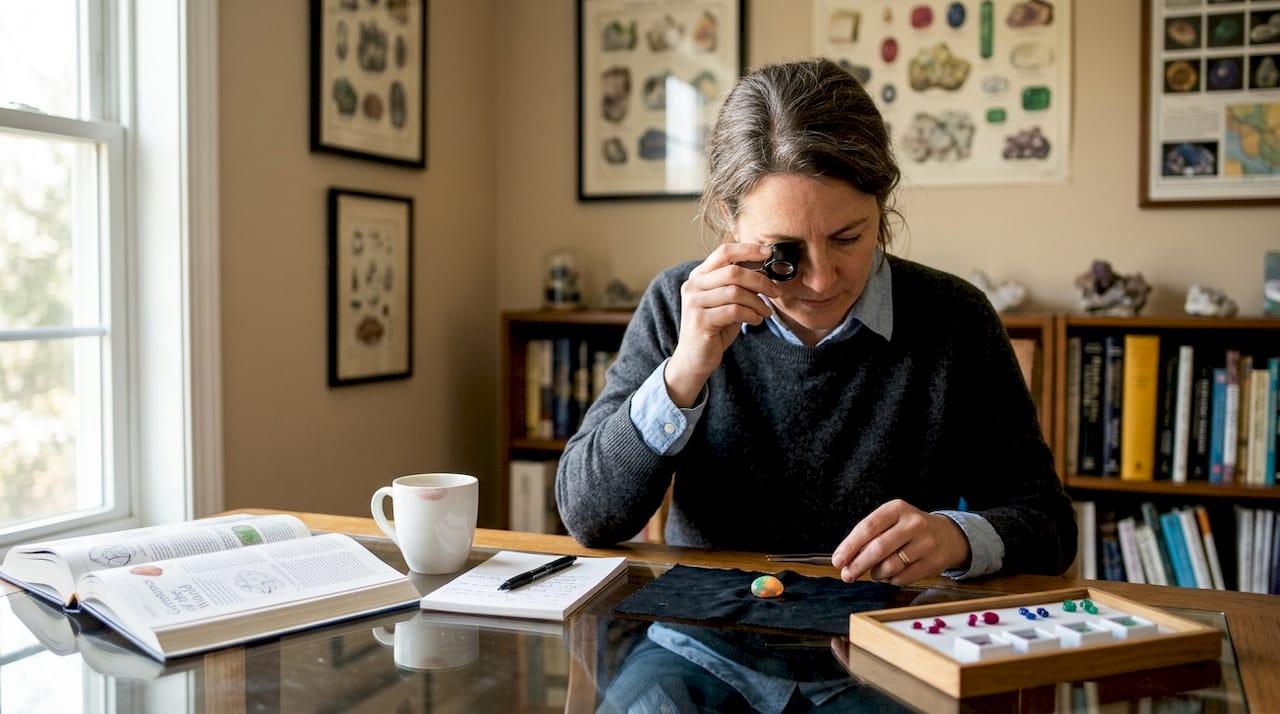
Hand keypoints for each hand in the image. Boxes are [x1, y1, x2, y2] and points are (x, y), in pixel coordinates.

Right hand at [664, 243, 779, 405]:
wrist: (694, 358)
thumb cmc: (714, 328)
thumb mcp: (726, 301)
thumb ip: (738, 285)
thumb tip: (765, 270)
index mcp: (699, 276)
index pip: (723, 253)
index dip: (747, 250)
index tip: (768, 252)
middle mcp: (693, 286)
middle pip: (733, 272)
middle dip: (760, 281)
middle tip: (776, 292)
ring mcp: (694, 303)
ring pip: (735, 292)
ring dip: (757, 302)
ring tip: (765, 312)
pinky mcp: (700, 321)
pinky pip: (734, 311)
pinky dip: (750, 315)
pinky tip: (755, 321)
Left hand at [830, 499, 970, 584]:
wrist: (947, 536)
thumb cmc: (908, 529)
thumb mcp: (890, 521)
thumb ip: (869, 536)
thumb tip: (845, 561)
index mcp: (897, 508)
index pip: (867, 527)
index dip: (850, 546)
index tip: (838, 560)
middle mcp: (913, 523)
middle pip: (878, 548)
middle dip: (858, 565)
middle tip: (846, 575)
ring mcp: (926, 543)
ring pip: (890, 566)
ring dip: (875, 574)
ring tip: (874, 572)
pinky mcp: (933, 563)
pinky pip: (902, 578)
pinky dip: (891, 580)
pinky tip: (891, 574)